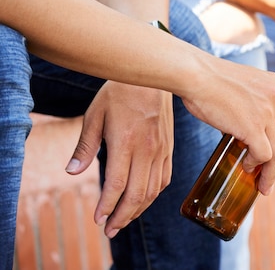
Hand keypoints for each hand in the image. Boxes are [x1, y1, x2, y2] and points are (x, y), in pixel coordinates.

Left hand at [65, 81, 173, 238]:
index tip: (98, 219)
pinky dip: (155, 194)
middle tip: (110, 230)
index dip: (107, 206)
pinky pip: (165, 178)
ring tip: (124, 219)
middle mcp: (147, 150)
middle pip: (137, 193)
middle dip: (123, 216)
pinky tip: (144, 199)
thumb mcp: (95, 114)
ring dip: (139, 209)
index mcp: (126, 142)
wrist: (154, 76)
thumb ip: (85, 146)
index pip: (117, 185)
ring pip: (153, 189)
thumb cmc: (119, 92)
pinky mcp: (169, 148)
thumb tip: (72, 172)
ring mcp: (161, 150)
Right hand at [179, 57, 274, 194]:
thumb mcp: (248, 82)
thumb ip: (258, 99)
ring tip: (264, 185)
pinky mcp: (252, 128)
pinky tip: (247, 166)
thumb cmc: (212, 79)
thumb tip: (253, 126)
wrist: (196, 75)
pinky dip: (257, 165)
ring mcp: (267, 113)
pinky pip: (264, 155)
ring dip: (272, 172)